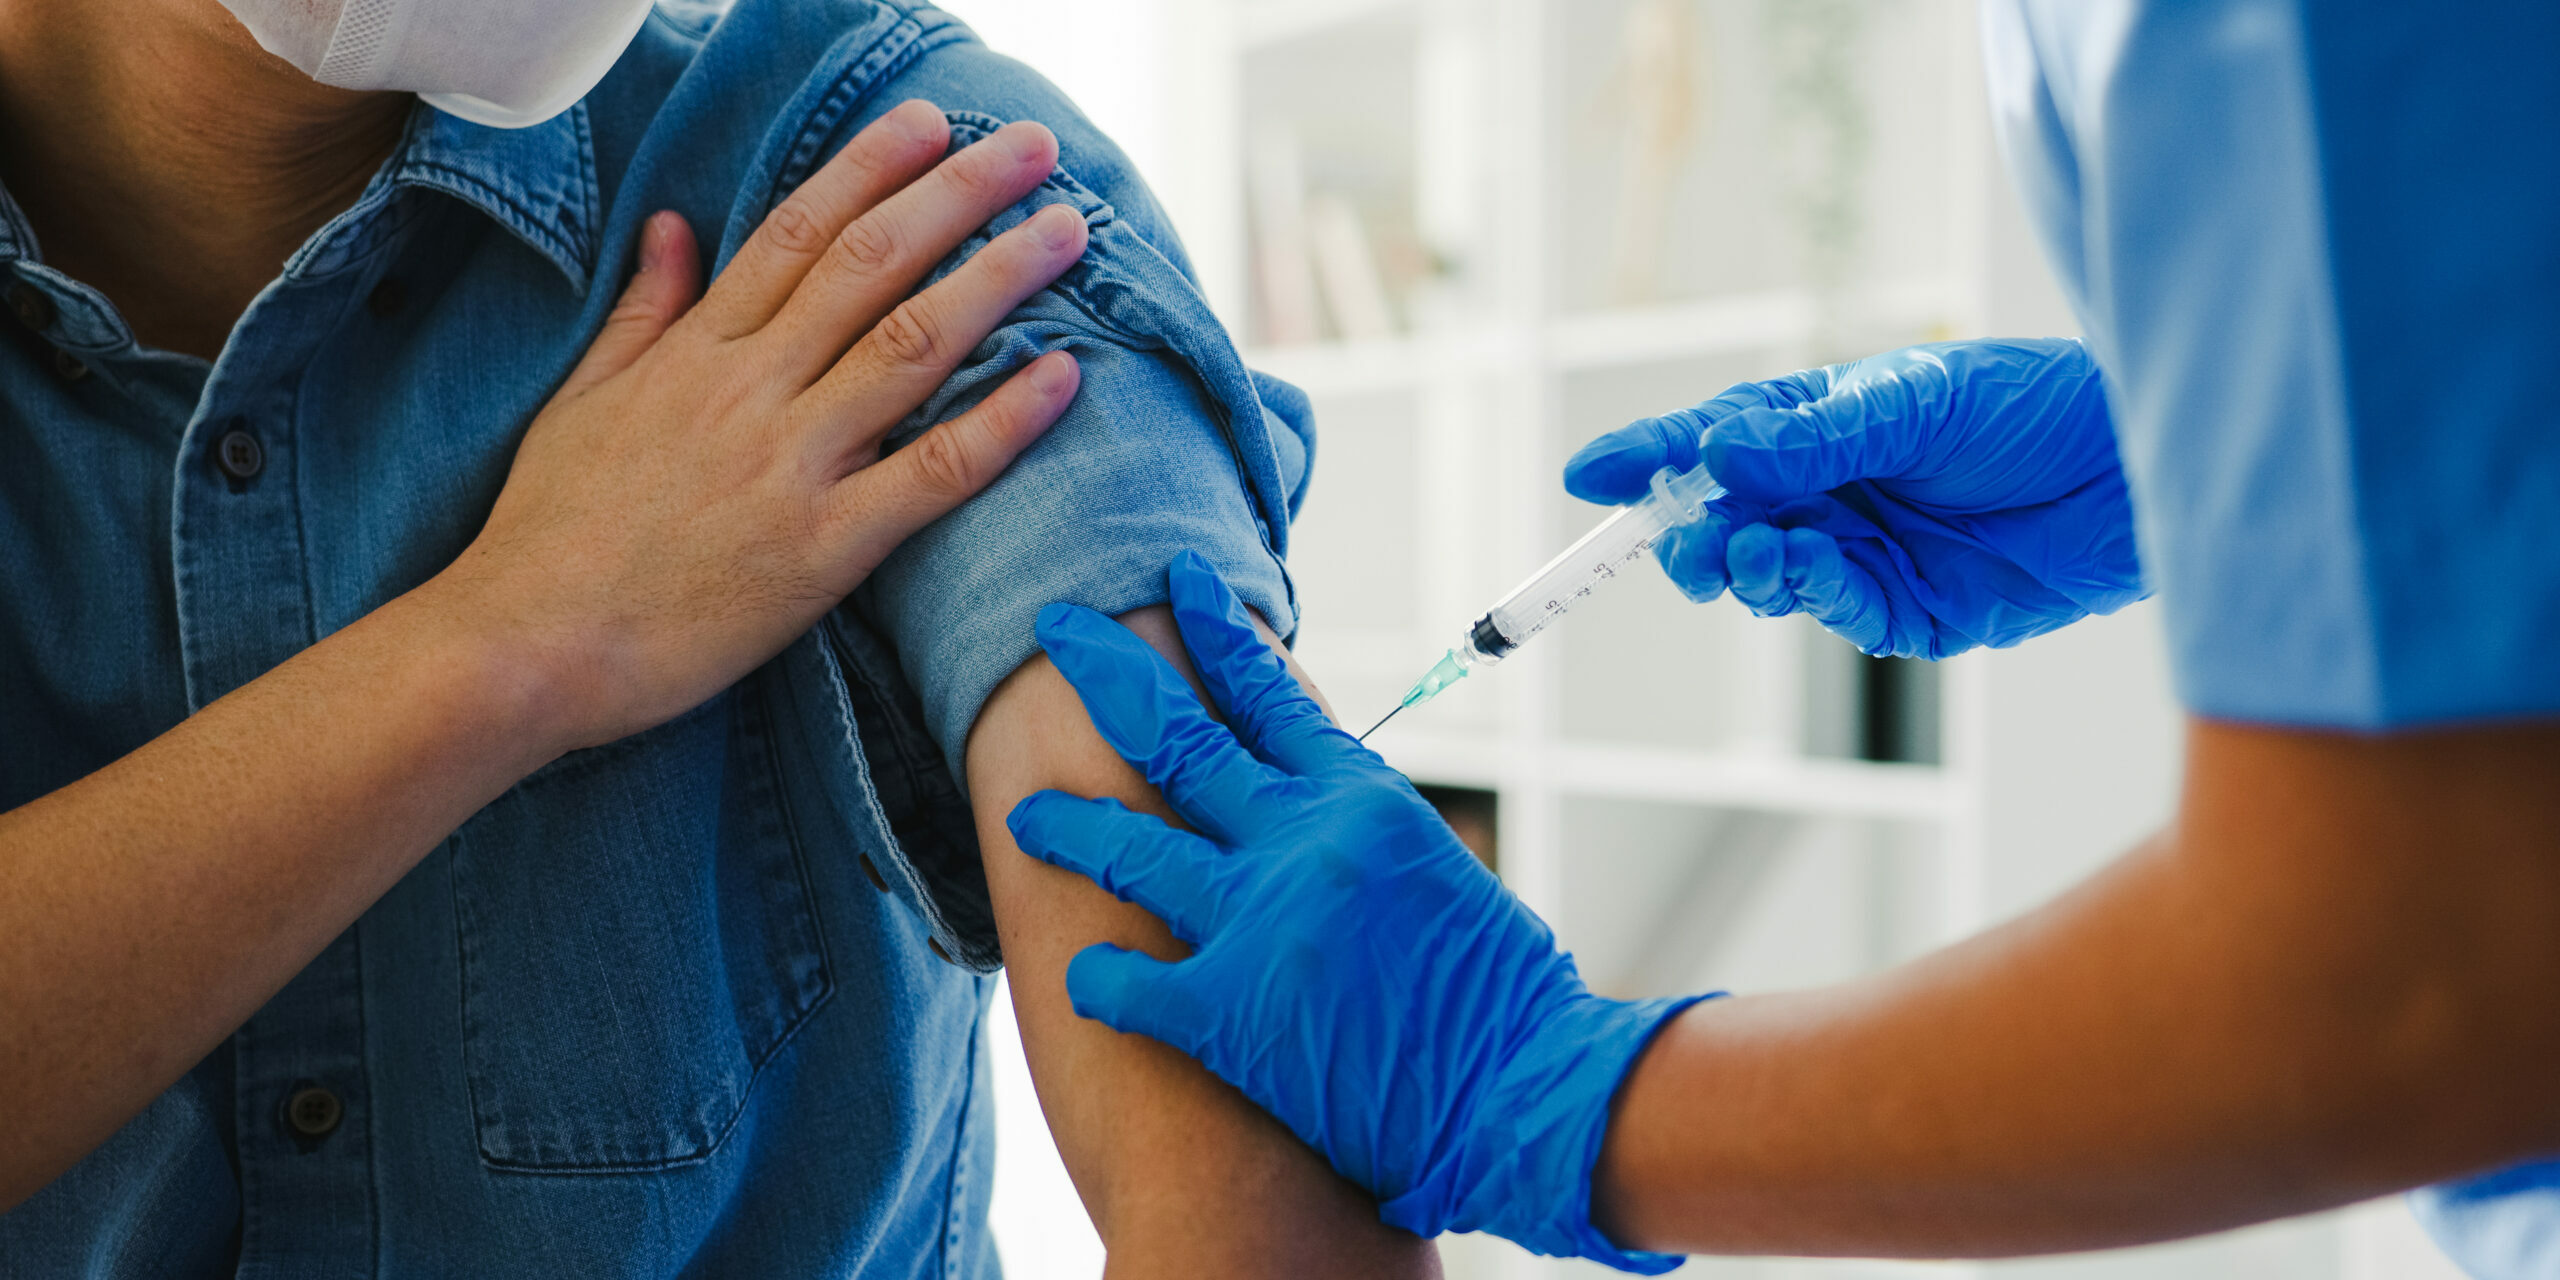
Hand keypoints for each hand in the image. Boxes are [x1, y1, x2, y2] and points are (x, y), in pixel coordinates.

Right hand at [423, 100, 1087, 748]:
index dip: (871, 168)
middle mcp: (750, 391)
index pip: (797, 232)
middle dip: (958, 194)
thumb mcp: (583, 401)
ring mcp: (790, 466)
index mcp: (696, 353)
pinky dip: (1003, 422)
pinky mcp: (823, 550)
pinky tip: (1064, 374)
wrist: (522, 647)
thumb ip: (643, 312)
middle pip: (872, 265)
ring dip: (998, 279)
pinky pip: (932, 473)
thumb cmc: (548, 534)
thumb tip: (672, 224)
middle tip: (1031, 148)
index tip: (930, 124)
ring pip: (912, 345)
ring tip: (1070, 230)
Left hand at [1006, 552, 1704, 1273]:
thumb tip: (1314, 810)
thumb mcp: (1438, 872)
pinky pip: (1127, 979)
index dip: (1214, 634)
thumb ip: (1362, 833)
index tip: (1177, 584)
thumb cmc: (1502, 997)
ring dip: (1069, 825)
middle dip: (1105, 672)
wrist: (1524, 1089)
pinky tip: (1083, 976)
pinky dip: (1099, 976)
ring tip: (1027, 815)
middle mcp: (1302, 840)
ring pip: (1130, 847)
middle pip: (1176, 736)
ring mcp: (1258, 920)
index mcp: (1362, 800)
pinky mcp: (1229, 1010)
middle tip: (1055, 629)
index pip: (1269, 692)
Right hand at [1563, 337, 2146, 658]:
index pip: (1711, 441)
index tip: (1588, 477)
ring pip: (1764, 574)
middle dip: (1687, 532)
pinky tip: (1809, 564)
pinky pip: (1831, 608)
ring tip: (1744, 550)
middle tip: (1677, 542)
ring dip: (1742, 564)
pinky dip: (1806, 590)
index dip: (1646, 458)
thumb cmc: (2033, 406)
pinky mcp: (1903, 611)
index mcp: (1818, 422)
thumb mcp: (1913, 403)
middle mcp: (1829, 490)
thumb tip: (1718, 452)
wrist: (2138, 472)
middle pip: (1722, 519)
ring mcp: (1861, 552)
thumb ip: (1813, 439)